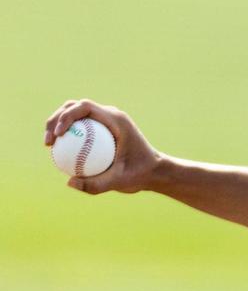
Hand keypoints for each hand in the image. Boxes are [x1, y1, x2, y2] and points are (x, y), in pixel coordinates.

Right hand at [44, 99, 163, 193]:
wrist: (155, 171)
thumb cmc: (141, 174)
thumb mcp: (120, 182)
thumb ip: (96, 184)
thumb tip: (70, 182)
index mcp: (117, 119)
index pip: (85, 107)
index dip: (66, 116)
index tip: (58, 134)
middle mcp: (111, 115)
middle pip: (76, 106)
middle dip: (56, 119)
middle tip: (48, 141)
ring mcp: (107, 120)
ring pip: (76, 115)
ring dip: (59, 125)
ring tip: (49, 146)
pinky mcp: (104, 128)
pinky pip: (83, 127)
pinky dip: (69, 135)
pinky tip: (59, 152)